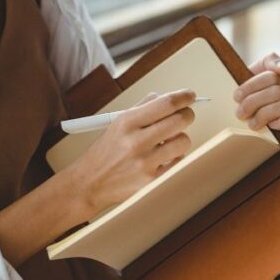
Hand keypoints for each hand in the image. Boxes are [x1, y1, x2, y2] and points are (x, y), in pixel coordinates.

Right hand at [68, 89, 196, 219]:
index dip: (184, 97)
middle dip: (187, 115)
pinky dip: (175, 158)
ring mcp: (145, 163)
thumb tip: (169, 96)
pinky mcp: (151, 182)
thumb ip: (143, 107)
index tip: (190, 95)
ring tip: (168, 141)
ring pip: (184, 141)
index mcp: (127, 122)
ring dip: (180, 139)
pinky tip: (164, 157)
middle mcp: (136, 142)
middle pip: (180, 120)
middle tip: (184, 116)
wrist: (90, 183)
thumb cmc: (106, 151)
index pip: (166, 103)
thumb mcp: (117, 123)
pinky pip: (179, 162)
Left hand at [234, 53, 279, 138]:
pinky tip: (271, 126)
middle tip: (240, 113)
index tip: (236, 96)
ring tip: (251, 123)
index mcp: (274, 80)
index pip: (271, 74)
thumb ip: (266, 63)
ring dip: (265, 115)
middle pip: (277, 91)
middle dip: (254, 102)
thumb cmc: (243, 102)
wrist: (239, 128)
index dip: (252, 85)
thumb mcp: (245, 80)